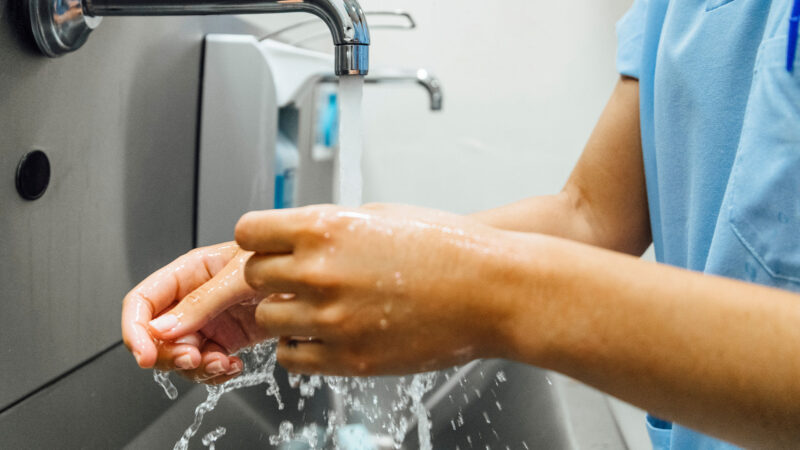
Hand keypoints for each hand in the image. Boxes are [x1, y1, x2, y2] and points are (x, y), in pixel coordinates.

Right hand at [122, 242, 268, 383]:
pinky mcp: (228, 339)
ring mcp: (209, 321)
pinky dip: (215, 372)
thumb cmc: (282, 258)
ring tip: (223, 362)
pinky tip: (234, 365)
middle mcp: (193, 298)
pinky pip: (206, 365)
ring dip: (197, 366)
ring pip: (180, 355)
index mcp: (188, 273)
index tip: (145, 353)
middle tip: (195, 358)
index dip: (135, 329)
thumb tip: (163, 329)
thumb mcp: (240, 275)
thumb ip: (202, 301)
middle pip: (156, 335)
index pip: (142, 301)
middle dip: (171, 354)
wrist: (316, 277)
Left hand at [234, 204, 517, 375]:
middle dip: (270, 275)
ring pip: (267, 319)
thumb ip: (329, 226)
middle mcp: (320, 273)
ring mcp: (332, 319)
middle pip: (252, 277)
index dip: (257, 238)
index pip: (249, 232)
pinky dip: (299, 345)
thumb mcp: (380, 215)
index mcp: (325, 228)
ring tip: (314, 307)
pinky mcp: (348, 358)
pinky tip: (324, 333)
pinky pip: (291, 357)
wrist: (492, 290)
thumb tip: (297, 236)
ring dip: (283, 312)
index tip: (266, 245)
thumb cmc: (447, 247)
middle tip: (294, 277)